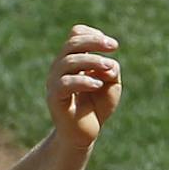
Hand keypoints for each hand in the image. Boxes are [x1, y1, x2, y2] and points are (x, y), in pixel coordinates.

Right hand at [47, 24, 120, 147]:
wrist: (83, 134)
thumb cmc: (97, 107)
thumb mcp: (111, 84)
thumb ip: (111, 69)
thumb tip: (106, 65)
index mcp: (72, 60)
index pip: (76, 35)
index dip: (94, 35)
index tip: (112, 46)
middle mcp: (60, 68)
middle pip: (72, 43)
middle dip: (94, 42)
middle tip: (114, 47)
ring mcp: (54, 82)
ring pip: (69, 61)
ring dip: (92, 61)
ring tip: (108, 69)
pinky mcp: (54, 98)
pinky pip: (65, 83)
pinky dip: (83, 81)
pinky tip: (98, 85)